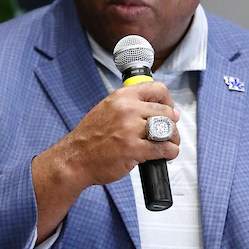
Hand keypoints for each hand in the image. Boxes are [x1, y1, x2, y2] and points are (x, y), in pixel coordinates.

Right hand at [32, 81, 179, 238]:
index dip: (168, 101)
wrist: (75, 159)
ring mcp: (130, 129)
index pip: (158, 89)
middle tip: (169, 133)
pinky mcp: (133, 149)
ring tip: (169, 144)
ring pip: (168, 129)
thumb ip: (132, 106)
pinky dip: (170, 152)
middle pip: (166, 111)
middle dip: (172, 124)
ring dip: (173, 138)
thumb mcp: (108, 109)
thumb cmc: (91, 138)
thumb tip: (166, 111)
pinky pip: (164, 148)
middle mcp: (127, 109)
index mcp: (121, 96)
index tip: (168, 110)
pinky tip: (166, 155)